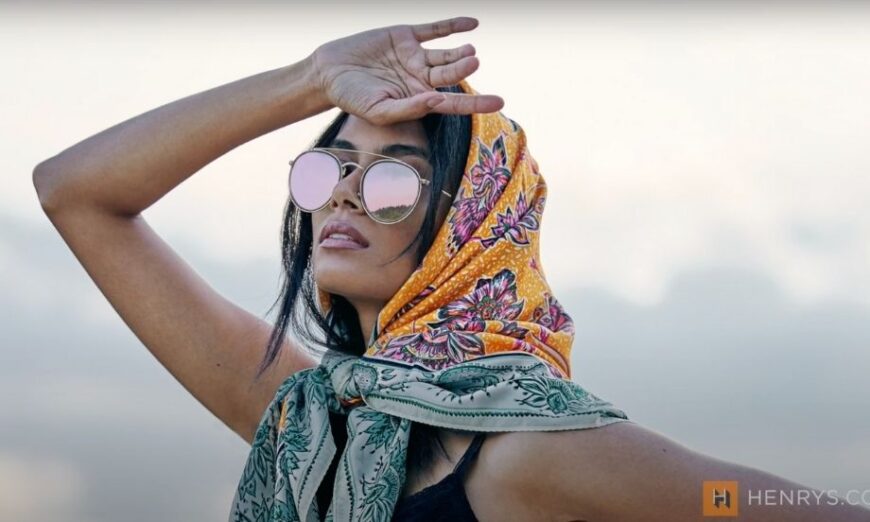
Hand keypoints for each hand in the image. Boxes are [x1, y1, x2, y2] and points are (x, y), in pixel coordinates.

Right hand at [309, 16, 503, 124]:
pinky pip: (435, 30)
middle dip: (464, 69)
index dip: (477, 103)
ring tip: (470, 51)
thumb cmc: (352, 99)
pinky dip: (453, 25)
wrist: (328, 72)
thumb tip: (437, 102)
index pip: (453, 104)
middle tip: (472, 61)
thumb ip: (409, 108)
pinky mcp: (406, 35)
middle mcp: (421, 79)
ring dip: (460, 51)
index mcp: (418, 100)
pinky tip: (472, 24)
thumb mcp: (380, 110)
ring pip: (445, 54)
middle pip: (451, 76)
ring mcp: (415, 56)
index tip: (499, 102)